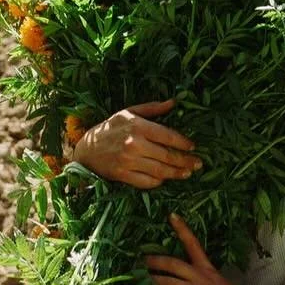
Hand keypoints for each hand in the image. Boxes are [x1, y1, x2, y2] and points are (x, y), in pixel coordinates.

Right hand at [74, 100, 201, 189]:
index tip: (193, 146)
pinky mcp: (123, 175)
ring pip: (160, 171)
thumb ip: (152, 108)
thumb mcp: (128, 112)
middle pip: (167, 156)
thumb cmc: (110, 128)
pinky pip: (146, 182)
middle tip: (198, 164)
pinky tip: (165, 179)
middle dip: (185, 161)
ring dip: (176, 173)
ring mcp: (128, 161)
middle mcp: (134, 144)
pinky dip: (158, 182)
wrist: (87, 149)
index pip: (168, 136)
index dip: (183, 143)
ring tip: (187, 173)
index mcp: (138, 126)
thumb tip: (174, 102)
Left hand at [145, 213, 253, 284]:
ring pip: (169, 284)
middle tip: (141, 261)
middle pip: (173, 264)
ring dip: (153, 284)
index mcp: (207, 269)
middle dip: (155, 262)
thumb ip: (203, 280)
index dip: (182, 229)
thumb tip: (186, 280)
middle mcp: (201, 277)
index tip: (171, 216)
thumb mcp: (219, 284)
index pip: (194, 244)